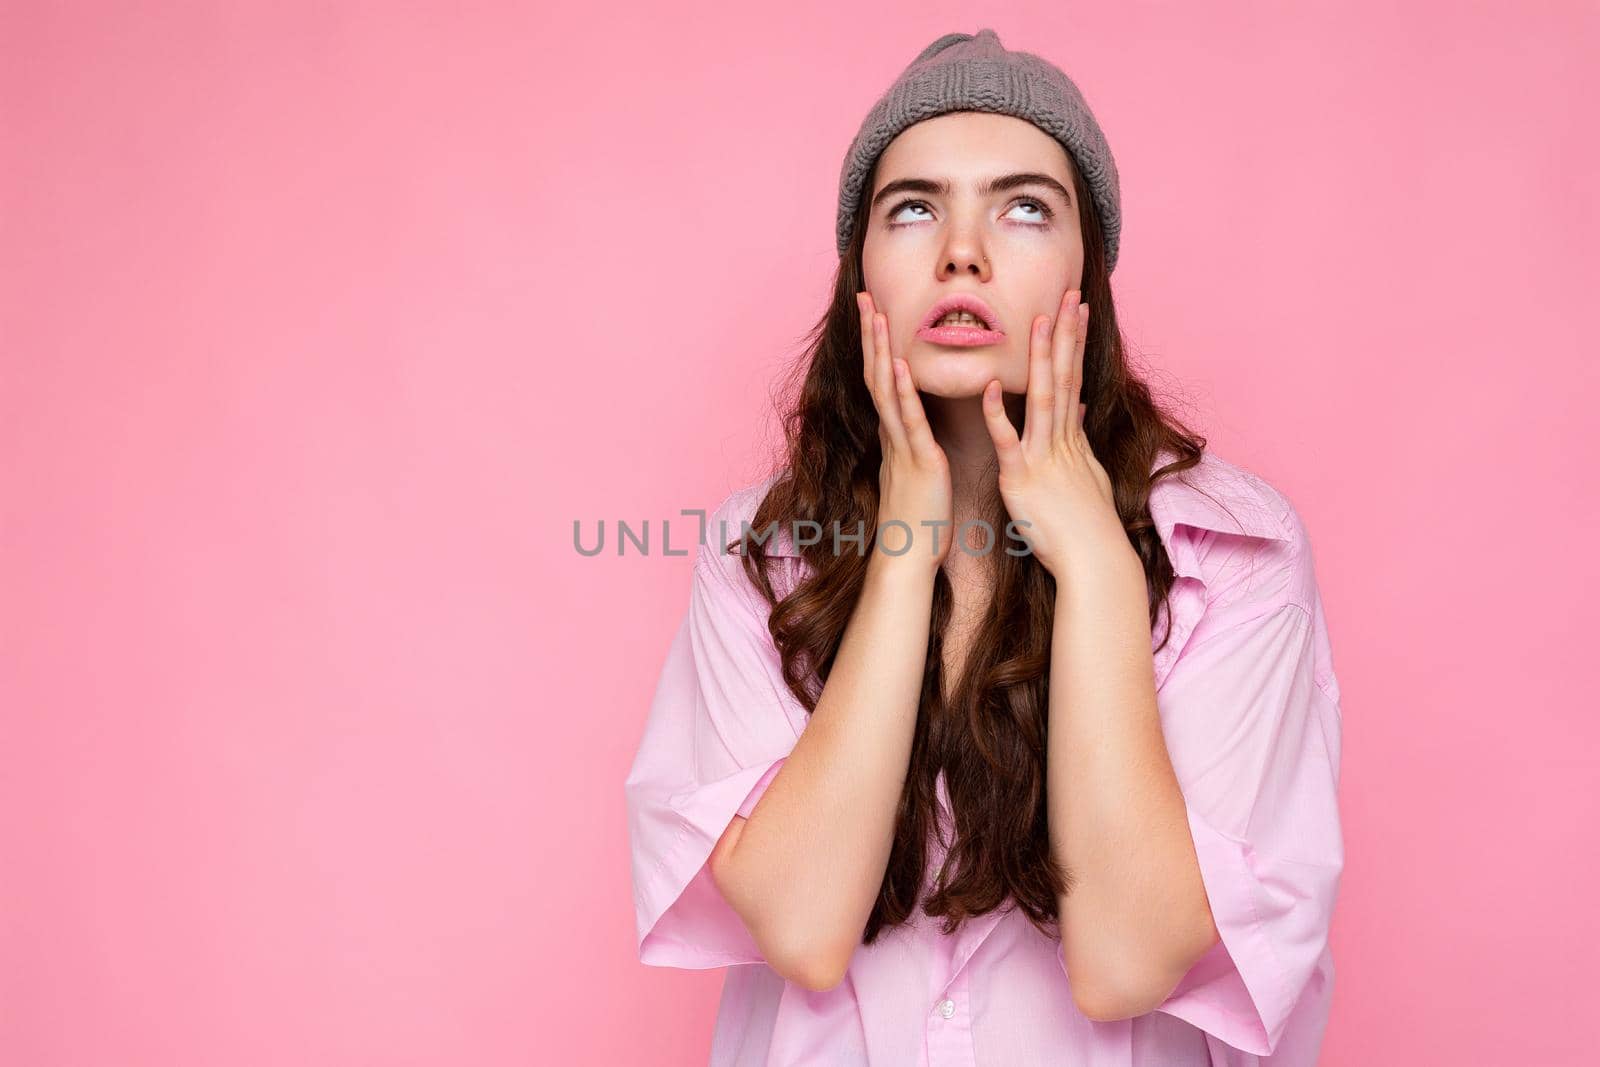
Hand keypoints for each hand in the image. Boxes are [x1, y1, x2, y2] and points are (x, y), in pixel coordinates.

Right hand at [857, 291, 952, 571]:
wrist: (908, 557)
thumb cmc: (918, 520)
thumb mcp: (916, 473)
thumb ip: (914, 446)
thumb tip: (914, 428)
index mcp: (896, 435)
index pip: (883, 380)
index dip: (876, 345)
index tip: (874, 312)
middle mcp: (893, 435)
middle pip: (877, 373)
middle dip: (870, 334)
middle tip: (864, 297)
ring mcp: (903, 446)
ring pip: (887, 389)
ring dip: (881, 350)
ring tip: (876, 315)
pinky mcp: (919, 462)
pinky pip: (909, 421)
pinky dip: (903, 391)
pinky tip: (900, 364)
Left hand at [980, 289, 1126, 580]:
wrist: (1092, 560)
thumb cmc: (1086, 525)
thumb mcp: (1087, 477)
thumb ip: (1079, 442)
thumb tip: (1078, 414)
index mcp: (1070, 439)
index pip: (1073, 378)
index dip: (1073, 342)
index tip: (1074, 309)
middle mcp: (1059, 440)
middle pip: (1064, 377)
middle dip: (1065, 334)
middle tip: (1068, 294)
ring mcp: (1042, 457)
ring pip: (1042, 399)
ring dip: (1039, 359)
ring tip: (1038, 321)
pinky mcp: (1022, 478)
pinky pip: (1009, 442)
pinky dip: (999, 415)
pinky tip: (990, 388)